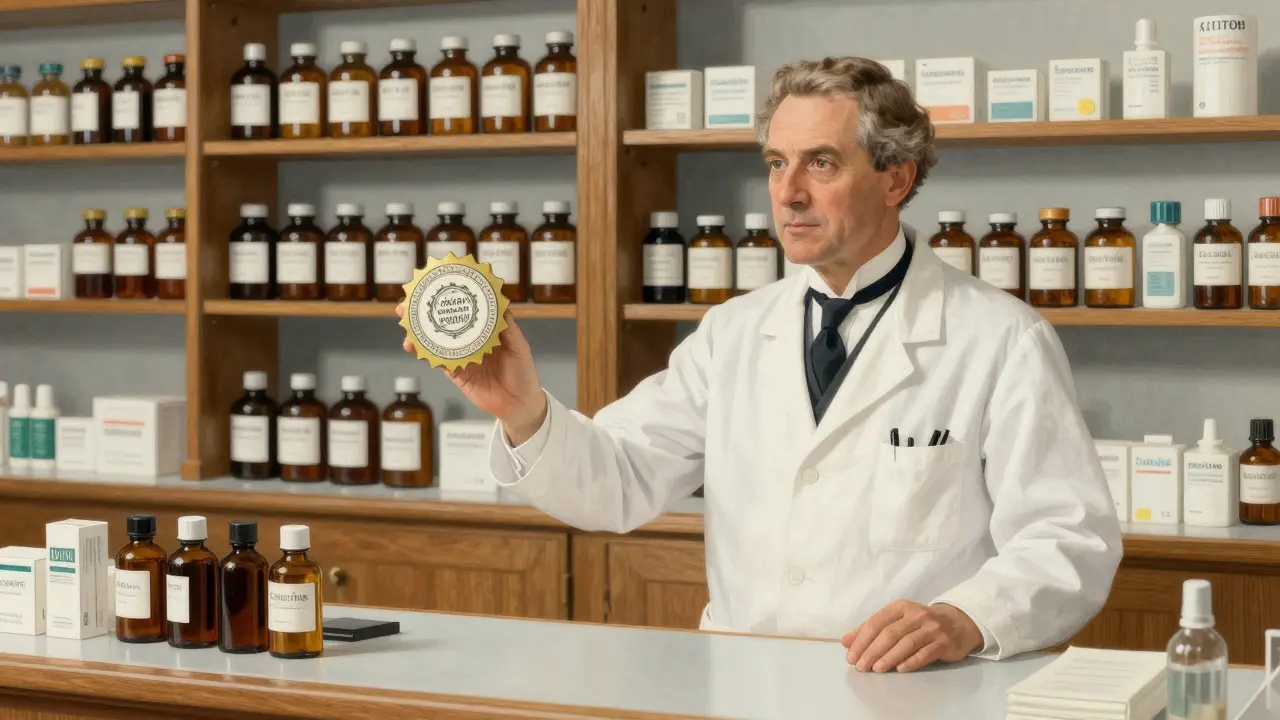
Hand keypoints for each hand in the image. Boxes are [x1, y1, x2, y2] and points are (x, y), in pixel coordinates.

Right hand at [396, 302, 547, 442]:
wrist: (520, 405)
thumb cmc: (523, 373)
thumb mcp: (520, 347)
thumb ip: (509, 330)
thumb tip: (500, 308)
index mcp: (486, 330)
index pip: (465, 309)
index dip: (451, 298)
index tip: (436, 287)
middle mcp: (471, 340)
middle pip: (445, 322)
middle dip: (424, 313)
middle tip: (406, 306)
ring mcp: (461, 356)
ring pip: (436, 341)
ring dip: (419, 334)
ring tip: (406, 327)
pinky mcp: (456, 374)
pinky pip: (438, 361)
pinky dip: (426, 354)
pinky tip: (414, 347)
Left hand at [841, 600, 982, 672]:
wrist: (958, 622)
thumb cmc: (920, 623)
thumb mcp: (897, 620)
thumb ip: (871, 629)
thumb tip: (846, 641)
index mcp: (901, 607)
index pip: (876, 622)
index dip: (862, 639)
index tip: (851, 655)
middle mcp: (916, 615)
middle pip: (890, 633)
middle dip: (872, 650)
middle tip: (861, 666)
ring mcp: (932, 628)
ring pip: (906, 643)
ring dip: (889, 657)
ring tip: (876, 669)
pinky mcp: (944, 642)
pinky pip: (925, 653)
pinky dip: (912, 661)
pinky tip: (900, 669)